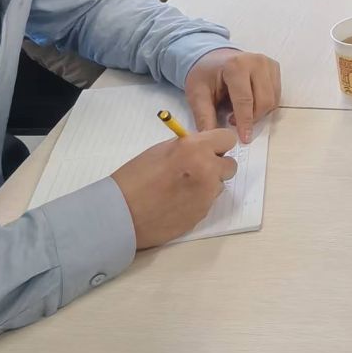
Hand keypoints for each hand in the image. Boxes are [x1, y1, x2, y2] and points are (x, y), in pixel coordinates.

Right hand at [111, 127, 238, 249]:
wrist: (121, 213)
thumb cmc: (135, 178)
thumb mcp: (162, 150)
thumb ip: (188, 147)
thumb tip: (203, 148)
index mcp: (196, 149)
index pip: (227, 139)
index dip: (218, 144)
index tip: (210, 149)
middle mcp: (208, 170)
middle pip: (230, 165)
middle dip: (217, 166)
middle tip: (196, 170)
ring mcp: (207, 194)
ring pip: (220, 185)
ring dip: (208, 185)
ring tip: (181, 188)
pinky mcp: (203, 213)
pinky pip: (208, 202)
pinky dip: (198, 200)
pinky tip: (177, 202)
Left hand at [184, 46, 281, 143]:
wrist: (212, 58)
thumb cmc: (205, 76)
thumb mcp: (197, 95)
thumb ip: (204, 117)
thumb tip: (212, 138)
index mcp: (236, 65)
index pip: (245, 100)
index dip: (245, 122)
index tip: (244, 139)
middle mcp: (256, 62)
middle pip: (264, 101)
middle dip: (252, 118)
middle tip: (233, 121)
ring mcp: (268, 64)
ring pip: (272, 100)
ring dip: (258, 113)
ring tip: (239, 112)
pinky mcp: (274, 68)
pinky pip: (276, 95)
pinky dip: (264, 105)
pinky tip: (249, 103)